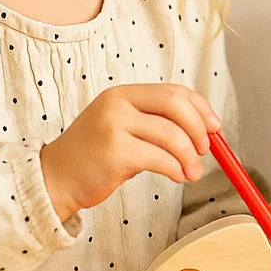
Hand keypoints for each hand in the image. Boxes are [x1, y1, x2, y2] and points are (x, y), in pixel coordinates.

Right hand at [40, 84, 220, 220]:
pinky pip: (160, 158)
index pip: (174, 92)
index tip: (215, 127)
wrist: (55, 179)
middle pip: (176, 106)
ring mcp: (114, 127)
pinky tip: (177, 175)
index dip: (200, 108)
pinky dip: (176, 168)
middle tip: (205, 150)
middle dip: (198, 129)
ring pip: (171, 135)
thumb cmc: (95, 156)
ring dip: (190, 157)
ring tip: (193, 172)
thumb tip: (205, 129)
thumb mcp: (124, 127)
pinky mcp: (115, 153)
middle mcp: (118, 104)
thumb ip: (157, 122)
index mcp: (123, 94)